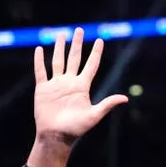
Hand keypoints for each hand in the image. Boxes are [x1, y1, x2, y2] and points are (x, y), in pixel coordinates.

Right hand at [28, 27, 128, 166]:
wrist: (56, 136)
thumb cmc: (76, 129)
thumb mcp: (94, 115)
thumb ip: (107, 104)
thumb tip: (125, 98)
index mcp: (82, 87)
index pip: (91, 66)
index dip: (96, 53)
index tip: (100, 40)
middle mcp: (69, 83)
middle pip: (74, 58)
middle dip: (77, 44)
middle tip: (80, 30)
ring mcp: (56, 85)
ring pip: (58, 61)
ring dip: (59, 47)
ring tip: (61, 34)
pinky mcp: (42, 89)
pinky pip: (40, 72)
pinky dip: (39, 61)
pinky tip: (39, 49)